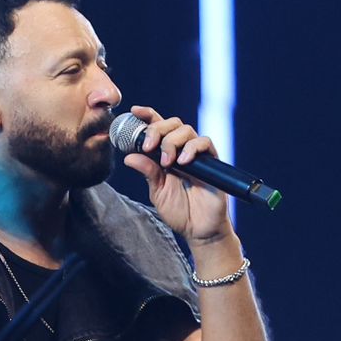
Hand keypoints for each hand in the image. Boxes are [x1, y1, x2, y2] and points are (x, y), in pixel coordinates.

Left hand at [118, 104, 233, 246]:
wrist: (199, 229)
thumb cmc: (179, 210)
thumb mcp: (157, 191)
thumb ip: (147, 172)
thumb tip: (129, 156)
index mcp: (165, 154)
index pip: (157, 128)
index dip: (147, 116)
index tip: (134, 111)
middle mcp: (181, 150)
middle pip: (171, 124)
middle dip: (157, 130)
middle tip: (148, 146)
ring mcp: (197, 155)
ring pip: (186, 130)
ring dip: (172, 141)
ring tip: (167, 162)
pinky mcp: (211, 161)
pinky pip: (204, 143)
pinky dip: (192, 148)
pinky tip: (183, 161)